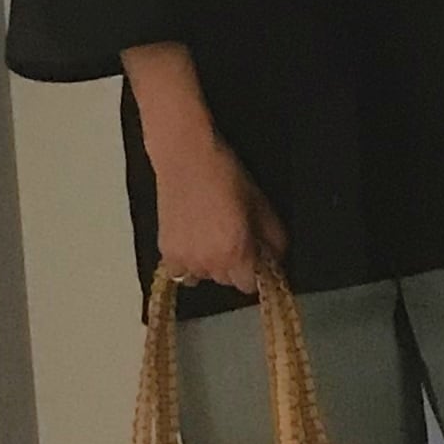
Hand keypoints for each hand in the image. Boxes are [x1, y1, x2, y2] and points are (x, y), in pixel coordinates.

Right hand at [147, 116, 286, 295]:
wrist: (186, 157)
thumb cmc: (225, 175)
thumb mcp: (260, 204)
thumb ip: (274, 238)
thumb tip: (276, 257)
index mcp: (235, 254)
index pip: (249, 286)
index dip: (255, 271)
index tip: (255, 256)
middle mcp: (209, 263)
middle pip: (227, 281)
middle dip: (234, 265)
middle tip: (234, 239)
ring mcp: (184, 260)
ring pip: (204, 276)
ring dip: (211, 264)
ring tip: (210, 237)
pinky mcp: (166, 252)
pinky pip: (181, 272)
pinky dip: (188, 263)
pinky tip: (193, 241)